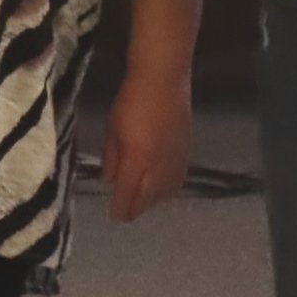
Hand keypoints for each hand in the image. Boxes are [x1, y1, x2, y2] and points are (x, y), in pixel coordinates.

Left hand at [103, 73, 193, 222]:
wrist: (163, 80)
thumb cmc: (131, 100)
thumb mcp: (113, 129)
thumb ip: (111, 157)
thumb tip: (109, 180)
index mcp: (137, 160)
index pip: (127, 194)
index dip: (120, 208)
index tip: (114, 216)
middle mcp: (158, 166)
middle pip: (147, 198)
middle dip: (135, 208)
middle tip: (126, 213)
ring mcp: (175, 161)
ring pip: (164, 193)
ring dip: (151, 202)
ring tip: (141, 203)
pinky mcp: (186, 154)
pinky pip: (177, 182)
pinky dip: (166, 191)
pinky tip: (160, 189)